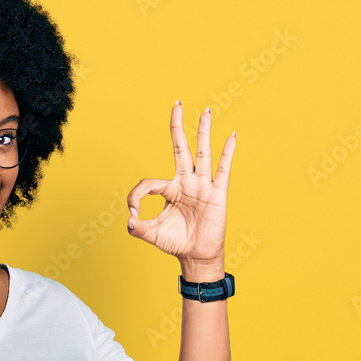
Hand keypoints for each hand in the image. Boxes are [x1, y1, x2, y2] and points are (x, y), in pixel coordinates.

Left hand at [126, 102, 235, 267]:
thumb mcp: (152, 234)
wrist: (197, 256)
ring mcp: (202, 185)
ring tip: (206, 111)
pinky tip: (232, 136)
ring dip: (204, 132)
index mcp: (170, 190)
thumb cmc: (176, 242)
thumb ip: (137, 228)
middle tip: (177, 104)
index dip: (136, 195)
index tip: (132, 212)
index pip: (150, 182)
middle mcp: (186, 182)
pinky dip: (227, 153)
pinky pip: (223, 170)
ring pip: (202, 153)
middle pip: (181, 148)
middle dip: (177, 127)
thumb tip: (128, 221)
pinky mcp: (217, 194)